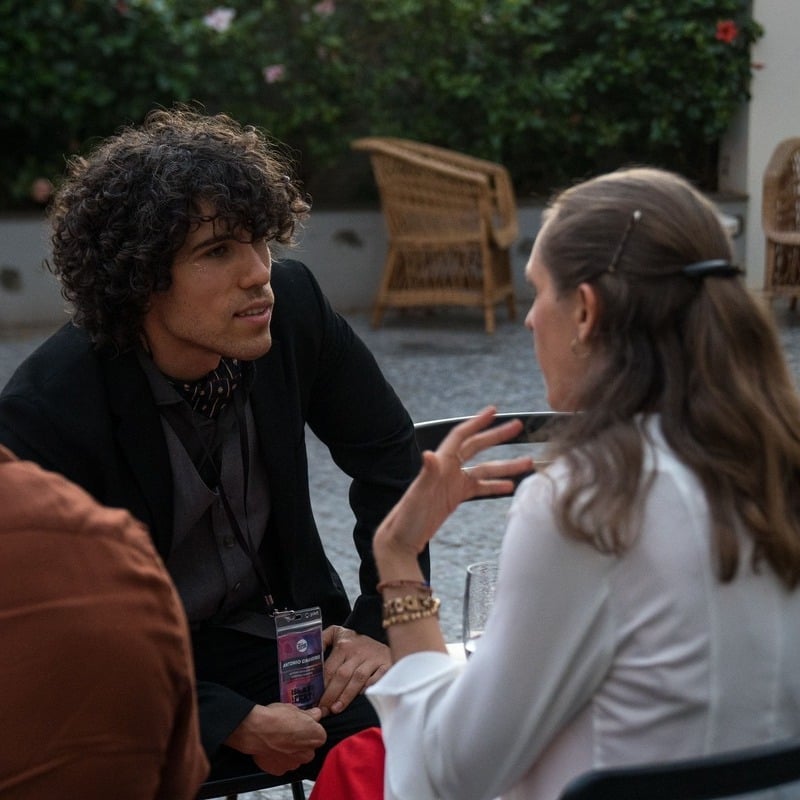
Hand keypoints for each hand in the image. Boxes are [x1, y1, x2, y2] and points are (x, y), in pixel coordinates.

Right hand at [224, 702, 325, 774]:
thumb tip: (315, 714)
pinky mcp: (279, 770)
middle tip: (290, 732)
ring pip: (296, 758)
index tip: (303, 724)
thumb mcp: (294, 708)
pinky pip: (283, 765)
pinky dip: (279, 758)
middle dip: (302, 742)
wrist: (255, 730)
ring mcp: (293, 764)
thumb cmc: (275, 718)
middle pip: (309, 749)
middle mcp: (307, 753)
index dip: (310, 729)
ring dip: (291, 752)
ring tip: (279, 740)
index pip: (319, 734)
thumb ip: (309, 714)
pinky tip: (272, 747)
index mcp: (316, 737)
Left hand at [319, 626, 390, 714]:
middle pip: (342, 675)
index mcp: (344, 645)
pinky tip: (360, 698)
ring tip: (336, 709)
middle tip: (324, 710)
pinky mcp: (386, 664)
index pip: (330, 668)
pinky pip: (377, 679)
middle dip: (331, 694)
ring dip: (346, 696)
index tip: (315, 700)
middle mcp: (358, 651)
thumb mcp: (337, 633)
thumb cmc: (355, 640)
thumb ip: (322, 639)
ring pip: (358, 679)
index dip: (322, 686)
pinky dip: (369, 688)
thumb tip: (305, 649)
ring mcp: (373, 658)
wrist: (384, 633)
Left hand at [373, 406, 534, 563]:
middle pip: (477, 447)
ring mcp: (452, 483)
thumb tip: (429, 455)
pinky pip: (479, 487)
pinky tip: (509, 486)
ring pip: (484, 469)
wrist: (400, 540)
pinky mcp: (455, 497)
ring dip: (504, 465)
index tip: (493, 411)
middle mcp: (447, 470)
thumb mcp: (417, 496)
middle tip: (516, 427)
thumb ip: (426, 475)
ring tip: (526, 462)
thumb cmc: (406, 518)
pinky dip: (494, 485)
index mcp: (440, 465)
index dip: (477, 422)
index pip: (461, 436)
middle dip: (497, 437)